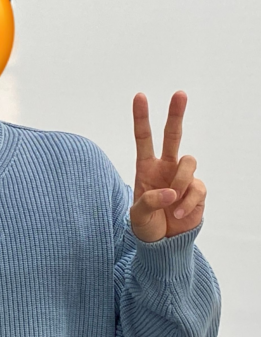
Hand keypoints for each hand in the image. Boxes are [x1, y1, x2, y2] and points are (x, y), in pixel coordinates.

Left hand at [129, 91, 206, 242]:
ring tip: (171, 203)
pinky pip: (197, 188)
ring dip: (180, 182)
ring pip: (189, 162)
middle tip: (180, 93)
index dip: (141, 117)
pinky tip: (178, 214)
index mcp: (145, 167)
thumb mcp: (137, 216)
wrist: (164, 243)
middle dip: (176, 114)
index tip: (140, 96)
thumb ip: (148, 202)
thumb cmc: (146, 225)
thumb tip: (169, 192)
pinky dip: (187, 203)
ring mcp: (183, 177)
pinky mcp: (198, 190)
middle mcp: (165, 167)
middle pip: (173, 135)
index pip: (143, 138)